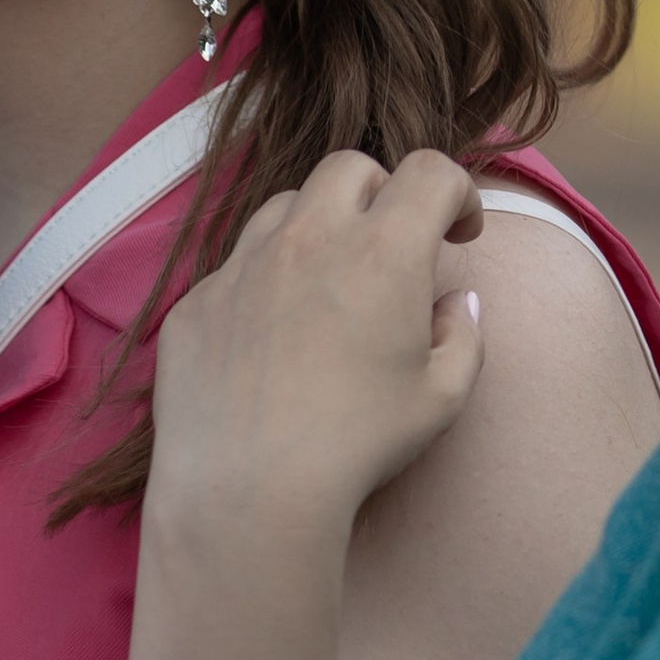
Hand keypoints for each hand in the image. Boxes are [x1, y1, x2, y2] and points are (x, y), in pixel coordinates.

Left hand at [149, 149, 483, 551]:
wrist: (248, 491)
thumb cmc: (357, 446)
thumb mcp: (442, 396)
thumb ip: (463, 334)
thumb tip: (456, 303)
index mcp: (384, 250)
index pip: (429, 172)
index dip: (457, 192)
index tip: (459, 229)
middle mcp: (308, 239)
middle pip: (350, 168)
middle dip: (382, 191)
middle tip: (391, 244)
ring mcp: (242, 266)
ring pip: (285, 207)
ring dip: (317, 227)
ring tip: (329, 284)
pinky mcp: (196, 303)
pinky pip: (234, 269)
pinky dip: (263, 283)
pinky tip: (271, 338)